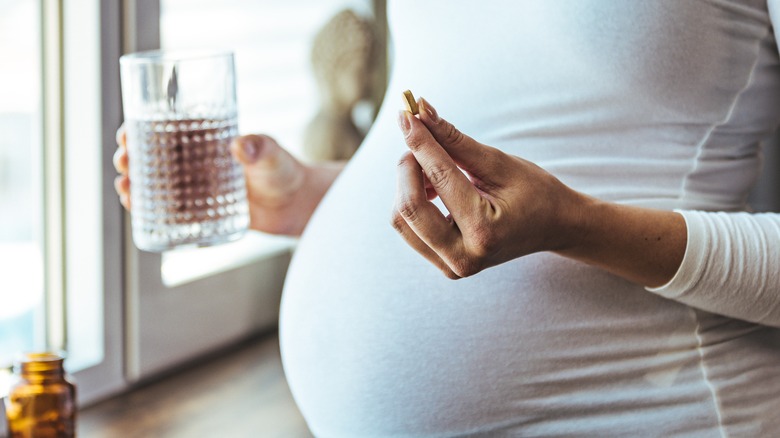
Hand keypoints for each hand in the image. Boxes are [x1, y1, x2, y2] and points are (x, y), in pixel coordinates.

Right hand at [112, 126, 337, 235]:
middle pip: (152, 157)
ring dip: (134, 185)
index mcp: (205, 141)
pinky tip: (137, 212)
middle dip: (130, 158)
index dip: (140, 130)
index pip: (165, 130)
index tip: (126, 133)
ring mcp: (197, 189)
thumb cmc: (285, 171)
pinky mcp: (203, 213)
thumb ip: (261, 147)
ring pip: (156, 185)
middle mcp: (196, 163)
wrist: (297, 205)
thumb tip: (241, 146)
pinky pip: (170, 211)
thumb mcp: (273, 155)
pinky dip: (150, 211)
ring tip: (125, 189)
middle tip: (124, 162)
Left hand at [391, 98, 587, 278]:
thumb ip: (454, 140)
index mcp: (484, 232)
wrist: (553, 227)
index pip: (439, 179)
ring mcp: (452, 267)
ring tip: (434, 169)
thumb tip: (420, 112)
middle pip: (408, 208)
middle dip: (408, 166)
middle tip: (421, 141)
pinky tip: (434, 188)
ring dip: (407, 185)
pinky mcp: (444, 266)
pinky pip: (409, 229)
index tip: (406, 115)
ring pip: (401, 220)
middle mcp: (464, 258)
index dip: (420, 142)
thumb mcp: (498, 162)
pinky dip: (413, 201)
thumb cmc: (533, 191)